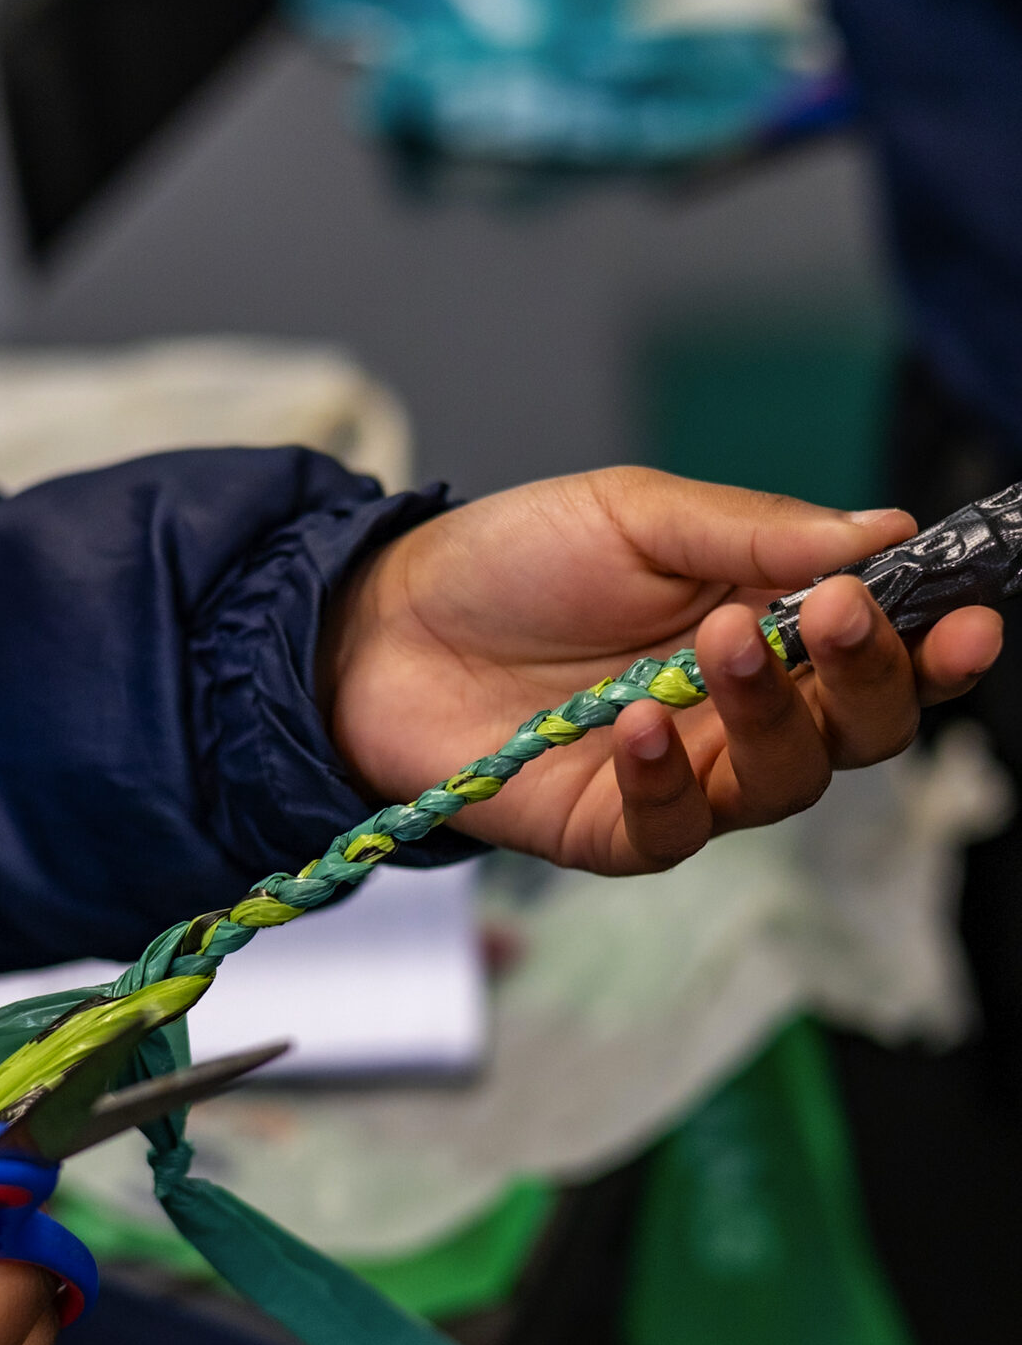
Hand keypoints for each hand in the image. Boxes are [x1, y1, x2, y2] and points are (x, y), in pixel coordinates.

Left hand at [324, 467, 1002, 872]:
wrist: (381, 625)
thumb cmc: (511, 562)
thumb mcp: (637, 514)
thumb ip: (757, 533)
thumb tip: (886, 538)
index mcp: (759, 626)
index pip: (874, 653)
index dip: (931, 645)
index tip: (967, 617)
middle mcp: (738, 711)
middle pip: (856, 731)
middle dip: (866, 679)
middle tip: (834, 619)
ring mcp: (681, 775)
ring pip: (781, 782)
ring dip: (766, 714)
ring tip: (714, 645)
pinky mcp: (613, 827)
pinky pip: (673, 830)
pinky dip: (670, 782)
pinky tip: (643, 723)